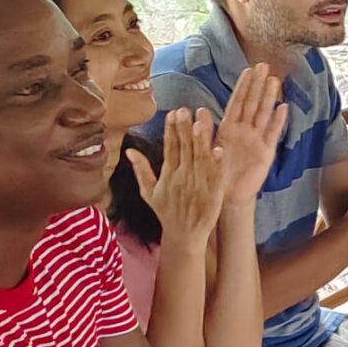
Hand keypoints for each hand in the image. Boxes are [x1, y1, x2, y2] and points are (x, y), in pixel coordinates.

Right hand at [129, 108, 226, 252]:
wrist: (184, 235)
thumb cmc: (168, 212)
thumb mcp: (149, 192)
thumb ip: (141, 170)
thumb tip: (128, 150)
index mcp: (169, 174)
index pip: (170, 147)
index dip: (172, 130)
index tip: (173, 113)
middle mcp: (183, 177)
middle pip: (184, 149)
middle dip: (184, 129)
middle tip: (184, 111)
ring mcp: (198, 185)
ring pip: (199, 159)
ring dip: (200, 142)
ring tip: (199, 124)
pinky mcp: (213, 193)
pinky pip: (215, 176)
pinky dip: (216, 165)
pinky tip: (218, 150)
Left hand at [217, 64, 289, 206]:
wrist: (227, 196)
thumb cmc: (216, 172)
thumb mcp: (205, 150)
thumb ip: (206, 130)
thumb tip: (201, 109)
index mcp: (228, 128)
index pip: (236, 102)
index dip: (242, 86)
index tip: (248, 70)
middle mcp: (244, 131)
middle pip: (252, 103)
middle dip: (257, 85)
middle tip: (263, 66)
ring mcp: (256, 140)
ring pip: (263, 114)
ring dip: (269, 98)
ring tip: (274, 80)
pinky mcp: (266, 153)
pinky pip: (272, 134)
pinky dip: (278, 121)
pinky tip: (283, 107)